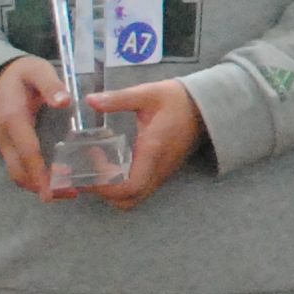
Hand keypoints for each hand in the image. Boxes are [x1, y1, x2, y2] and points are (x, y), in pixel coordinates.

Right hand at [0, 57, 63, 196]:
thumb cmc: (22, 74)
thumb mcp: (37, 71)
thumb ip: (50, 85)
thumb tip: (65, 102)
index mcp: (13, 119)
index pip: (27, 151)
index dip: (39, 173)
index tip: (50, 192)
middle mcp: (5, 137)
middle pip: (19, 171)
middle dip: (41, 187)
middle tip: (71, 193)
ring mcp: (5, 144)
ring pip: (18, 173)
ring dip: (39, 185)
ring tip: (69, 190)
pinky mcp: (9, 147)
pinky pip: (20, 168)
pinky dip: (36, 178)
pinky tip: (59, 178)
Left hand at [74, 76, 205, 205]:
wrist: (205, 107)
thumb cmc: (176, 100)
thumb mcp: (147, 94)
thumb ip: (119, 98)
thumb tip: (90, 100)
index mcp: (153, 151)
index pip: (130, 186)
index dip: (105, 183)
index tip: (93, 157)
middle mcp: (158, 168)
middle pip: (128, 199)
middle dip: (103, 190)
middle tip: (88, 168)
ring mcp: (161, 173)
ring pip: (133, 197)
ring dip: (111, 189)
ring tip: (97, 166)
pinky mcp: (161, 172)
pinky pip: (139, 188)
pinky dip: (120, 183)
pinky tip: (111, 162)